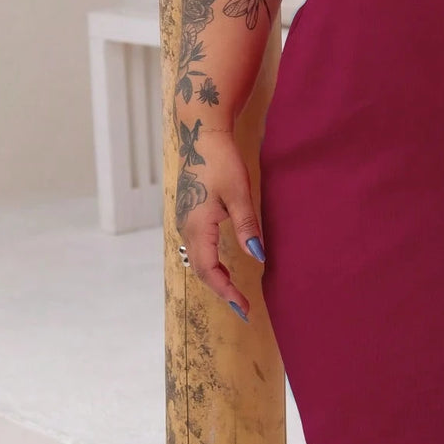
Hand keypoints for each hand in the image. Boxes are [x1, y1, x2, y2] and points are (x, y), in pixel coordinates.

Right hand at [175, 129, 264, 320]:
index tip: (243, 308)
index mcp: (197, 226)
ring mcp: (186, 221)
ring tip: (234, 293)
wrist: (201, 135)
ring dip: (214, 278)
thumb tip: (257, 256)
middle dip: (221, 290)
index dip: (226, 292)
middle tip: (242, 308)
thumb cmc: (221, 161)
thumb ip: (247, 226)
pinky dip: (209, 263)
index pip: (208, 270)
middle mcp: (186, 228)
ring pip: (197, 259)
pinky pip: (197, 247)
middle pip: (201, 269)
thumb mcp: (239, 193)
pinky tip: (222, 267)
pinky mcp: (190, 214)